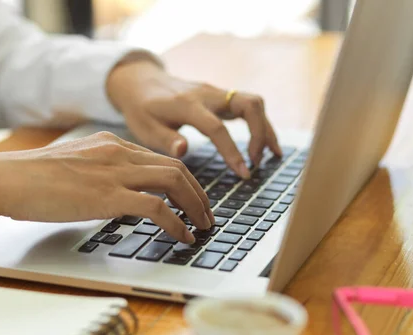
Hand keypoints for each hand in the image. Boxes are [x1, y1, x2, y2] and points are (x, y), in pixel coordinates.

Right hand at [0, 132, 213, 243]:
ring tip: (203, 225)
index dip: (183, 179)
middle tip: (206, 213)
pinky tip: (183, 235)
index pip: (159, 158)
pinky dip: (177, 223)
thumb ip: (99, 172)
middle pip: (176, 167)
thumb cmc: (32, 177)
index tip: (191, 196)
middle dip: (199, 192)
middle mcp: (119, 153)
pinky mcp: (109, 195)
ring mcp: (116, 172)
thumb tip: (114, 192)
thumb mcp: (74, 165)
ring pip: (174, 182)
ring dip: (196, 206)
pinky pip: (157, 207)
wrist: (9, 178)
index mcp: (111, 144)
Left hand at [107, 60, 281, 178]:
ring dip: (266, 128)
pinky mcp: (220, 95)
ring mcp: (216, 92)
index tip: (244, 173)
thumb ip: (166, 139)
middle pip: (249, 105)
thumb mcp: (144, 127)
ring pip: (254, 103)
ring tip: (272, 156)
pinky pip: (248, 105)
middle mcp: (207, 94)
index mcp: (187, 105)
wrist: (140, 82)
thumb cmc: (141, 109)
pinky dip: (260, 124)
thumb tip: (184, 150)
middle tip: (257, 162)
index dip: (233, 151)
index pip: (217, 128)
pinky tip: (264, 144)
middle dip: (261, 134)